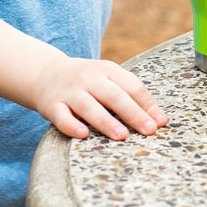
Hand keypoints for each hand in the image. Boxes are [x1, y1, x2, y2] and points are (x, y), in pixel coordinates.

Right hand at [34, 54, 168, 139]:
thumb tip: (157, 117)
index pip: (132, 86)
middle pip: (115, 96)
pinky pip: (62, 117)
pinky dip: (72, 126)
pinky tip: (83, 135)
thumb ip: (129, 93)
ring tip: (122, 136)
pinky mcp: (52, 105)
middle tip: (149, 130)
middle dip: (134, 113)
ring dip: (106, 121)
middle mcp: (90, 78)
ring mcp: (70, 91)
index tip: (160, 121)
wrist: (46, 73)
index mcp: (108, 70)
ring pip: (90, 106)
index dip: (148, 104)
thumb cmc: (87, 81)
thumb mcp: (108, 77)